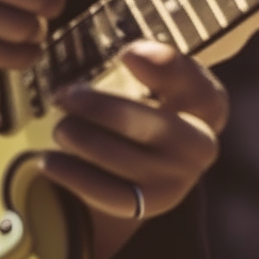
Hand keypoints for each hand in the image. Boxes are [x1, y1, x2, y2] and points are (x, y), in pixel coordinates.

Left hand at [38, 40, 228, 222]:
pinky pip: (109, 195)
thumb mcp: (161, 79)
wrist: (159, 162)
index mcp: (209, 104)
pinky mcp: (151, 206)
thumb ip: (154, 62)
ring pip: (125, 161)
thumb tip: (131, 53)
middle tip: (64, 96)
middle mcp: (201, 146)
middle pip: (152, 126)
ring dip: (83, 141)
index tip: (126, 52)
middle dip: (103, 109)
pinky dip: (75, 176)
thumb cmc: (155, 106)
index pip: (195, 82)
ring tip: (59, 126)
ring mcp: (178, 181)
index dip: (164, 66)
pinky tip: (49, 160)